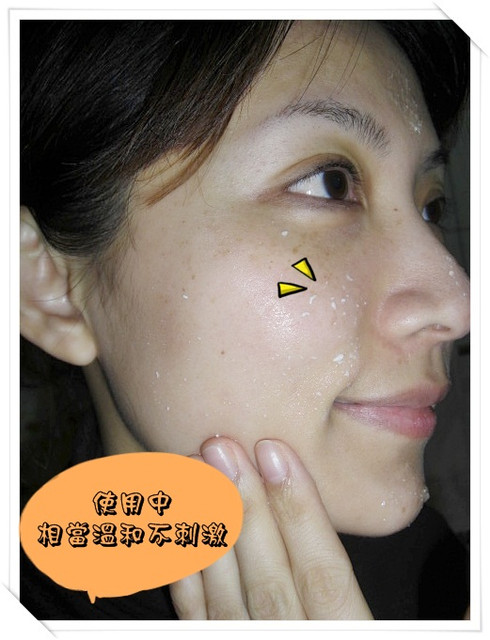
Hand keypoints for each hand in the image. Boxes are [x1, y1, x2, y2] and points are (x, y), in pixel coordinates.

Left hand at [170, 436, 372, 619]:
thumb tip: (308, 504)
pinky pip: (197, 625)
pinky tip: (172, 532)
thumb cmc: (338, 635)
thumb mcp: (363, 625)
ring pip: (225, 602)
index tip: (276, 453)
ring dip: (206, 533)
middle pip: (269, 583)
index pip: (325, 576)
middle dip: (244, 510)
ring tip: (190, 473)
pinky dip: (183, 578)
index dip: (300, 512)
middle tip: (220, 449)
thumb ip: (339, 587)